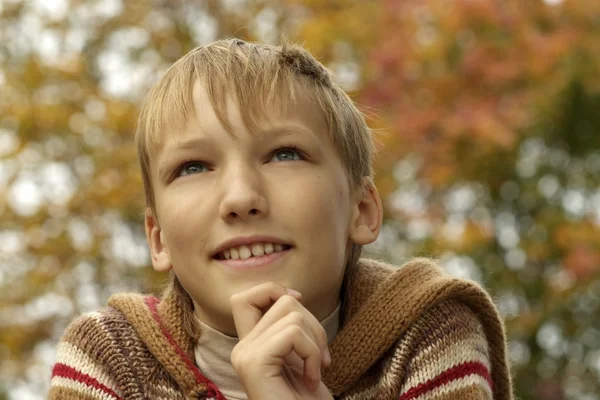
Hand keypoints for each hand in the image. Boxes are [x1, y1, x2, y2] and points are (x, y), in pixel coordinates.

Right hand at [230, 282, 332, 399]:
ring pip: (290, 312)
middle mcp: (240, 348)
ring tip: (315, 370)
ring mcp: (244, 355)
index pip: (244, 297)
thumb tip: (291, 293)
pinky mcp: (254, 363)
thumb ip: (289, 327)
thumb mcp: (300, 354)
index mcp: (249, 345)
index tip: (298, 308)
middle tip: (319, 356)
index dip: (272, 290)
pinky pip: (292, 333)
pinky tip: (312, 379)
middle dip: (312, 322)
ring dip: (316, 341)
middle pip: (280, 299)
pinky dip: (312, 353)